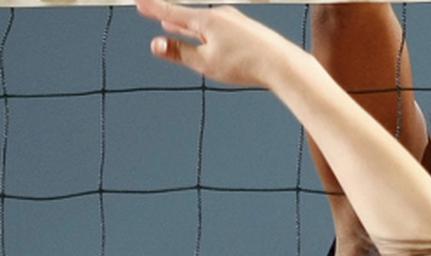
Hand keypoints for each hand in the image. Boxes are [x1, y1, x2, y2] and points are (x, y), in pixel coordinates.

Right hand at [136, 0, 292, 87]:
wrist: (282, 64)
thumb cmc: (245, 64)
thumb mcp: (206, 63)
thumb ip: (180, 53)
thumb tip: (156, 45)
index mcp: (206, 20)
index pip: (172, 12)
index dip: (153, 8)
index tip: (138, 1)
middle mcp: (221, 15)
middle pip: (189, 16)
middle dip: (170, 17)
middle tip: (153, 12)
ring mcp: (236, 21)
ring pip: (205, 23)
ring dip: (189, 25)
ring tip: (175, 25)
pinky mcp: (248, 30)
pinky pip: (220, 28)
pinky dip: (207, 31)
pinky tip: (209, 37)